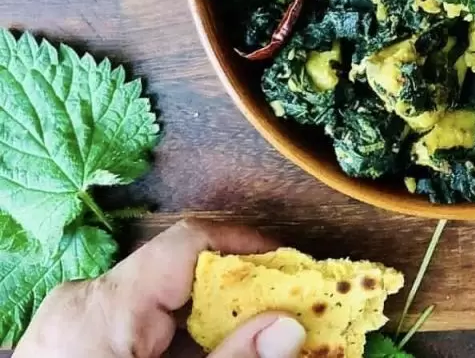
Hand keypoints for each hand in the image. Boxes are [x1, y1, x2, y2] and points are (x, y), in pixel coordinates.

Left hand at [14, 219, 307, 357]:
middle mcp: (85, 299)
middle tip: (280, 312)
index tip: (288, 264)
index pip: (189, 243)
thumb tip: (288, 327)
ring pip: (160, 300)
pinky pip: (136, 323)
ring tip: (248, 338)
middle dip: (233, 291)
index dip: (245, 244)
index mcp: (107, 306)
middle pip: (179, 273)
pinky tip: (206, 354)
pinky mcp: (71, 338)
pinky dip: (176, 338)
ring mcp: (73, 319)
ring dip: (206, 318)